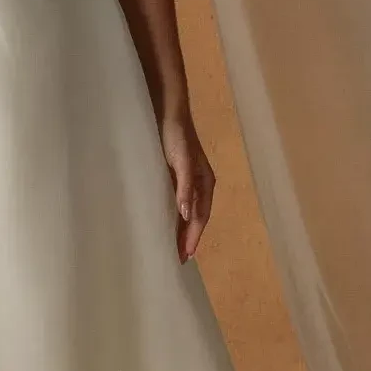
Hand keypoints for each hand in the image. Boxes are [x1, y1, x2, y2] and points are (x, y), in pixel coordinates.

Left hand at [161, 109, 215, 262]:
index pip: (199, 217)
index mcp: (205, 183)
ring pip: (187, 211)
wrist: (167, 112)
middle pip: (195, 218)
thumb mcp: (181, 162)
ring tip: (173, 247)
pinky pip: (177, 202)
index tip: (183, 256)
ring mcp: (187, 180)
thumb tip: (186, 215)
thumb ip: (185, 187)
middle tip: (177, 258)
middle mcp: (199, 184)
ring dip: (181, 229)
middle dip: (188, 238)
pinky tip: (165, 222)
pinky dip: (174, 216)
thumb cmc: (176, 136)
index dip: (192, 237)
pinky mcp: (175, 175)